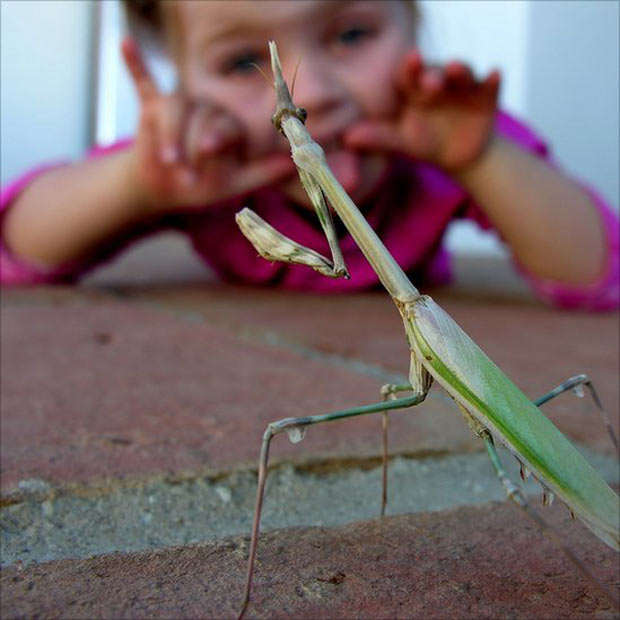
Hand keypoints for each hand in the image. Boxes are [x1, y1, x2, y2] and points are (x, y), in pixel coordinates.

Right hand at [121, 37, 294, 212]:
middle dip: (191, 150)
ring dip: (171, 138)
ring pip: (174, 109)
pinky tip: (125, 42)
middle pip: (201, 118)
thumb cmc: (204, 185)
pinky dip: (135, 64)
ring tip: (169, 161)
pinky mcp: (151, 106)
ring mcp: (179, 106)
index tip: (207, 160)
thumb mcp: (234, 185)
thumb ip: (263, 173)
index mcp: (229, 125)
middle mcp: (207, 108)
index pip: (225, 126)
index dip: (216, 142)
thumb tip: (294, 162)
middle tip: (186, 176)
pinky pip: (143, 81)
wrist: (166, 190)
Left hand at [344, 50, 500, 172]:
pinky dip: (493, 79)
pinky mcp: (486, 97)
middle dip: (433, 74)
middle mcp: (438, 83)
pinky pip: (490, 85)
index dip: (409, 67)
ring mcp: (462, 88)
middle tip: (430, 82)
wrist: (456, 156)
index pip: (409, 73)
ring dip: (460, 69)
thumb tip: (347, 139)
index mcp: (414, 89)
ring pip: (462, 72)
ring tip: (457, 69)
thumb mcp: (400, 142)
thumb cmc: (424, 142)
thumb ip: (377, 137)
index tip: (409, 60)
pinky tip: (494, 73)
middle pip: (435, 71)